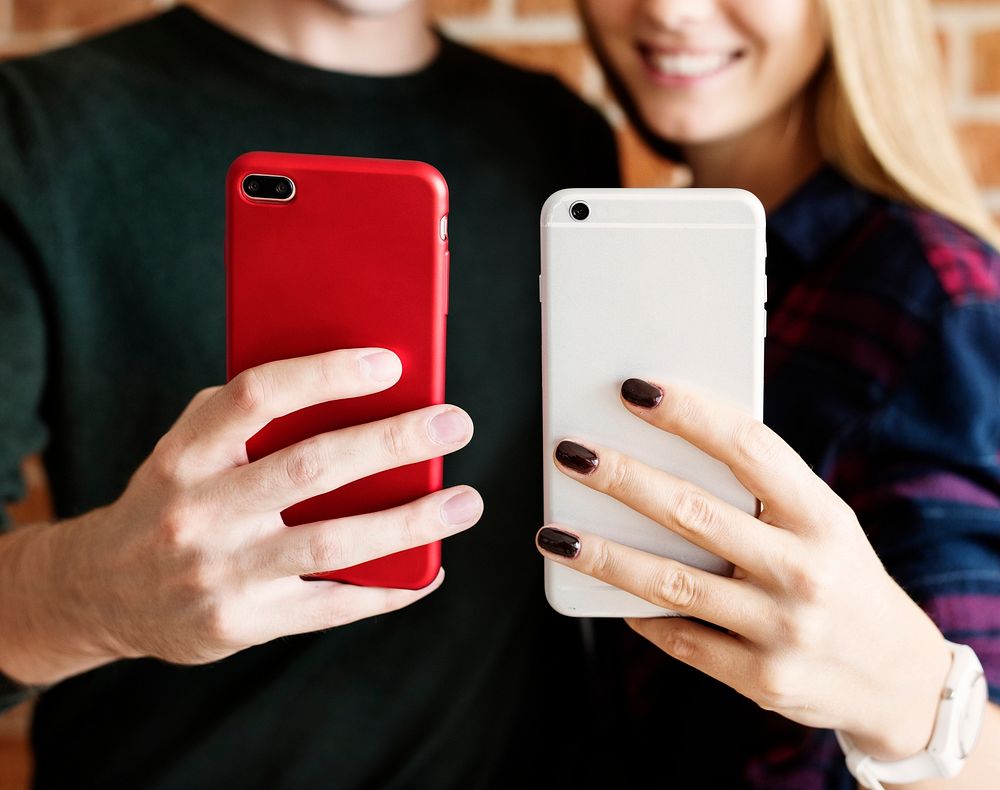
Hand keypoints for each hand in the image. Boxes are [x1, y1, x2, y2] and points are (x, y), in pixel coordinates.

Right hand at [7, 348, 480, 681]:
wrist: (104, 591)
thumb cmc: (171, 499)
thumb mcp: (187, 446)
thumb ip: (249, 417)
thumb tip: (355, 386)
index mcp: (185, 453)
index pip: (257, 397)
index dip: (325, 374)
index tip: (390, 363)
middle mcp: (200, 511)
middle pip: (311, 466)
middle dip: (392, 442)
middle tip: (454, 424)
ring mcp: (222, 572)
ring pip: (333, 540)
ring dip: (411, 521)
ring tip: (465, 502)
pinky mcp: (244, 622)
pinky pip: (332, 605)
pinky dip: (389, 588)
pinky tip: (431, 568)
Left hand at [535, 378, 951, 761]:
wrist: (899, 680)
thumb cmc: (841, 577)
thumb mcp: (823, 524)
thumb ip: (761, 493)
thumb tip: (662, 449)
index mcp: (821, 516)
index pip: (748, 448)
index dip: (688, 414)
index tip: (634, 389)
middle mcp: (804, 570)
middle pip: (693, 513)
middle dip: (623, 479)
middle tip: (570, 454)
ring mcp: (781, 629)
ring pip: (671, 584)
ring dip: (603, 557)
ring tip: (554, 534)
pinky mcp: (760, 678)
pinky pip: (680, 639)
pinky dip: (638, 612)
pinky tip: (604, 591)